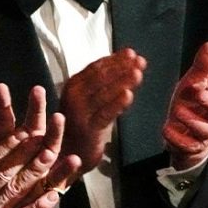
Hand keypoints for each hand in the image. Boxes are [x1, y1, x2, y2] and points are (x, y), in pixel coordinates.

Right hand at [60, 49, 145, 171]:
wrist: (69, 153)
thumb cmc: (82, 123)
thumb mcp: (88, 100)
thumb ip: (103, 84)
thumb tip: (128, 65)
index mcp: (74, 85)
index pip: (95, 67)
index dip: (114, 59)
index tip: (131, 53)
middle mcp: (74, 96)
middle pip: (100, 78)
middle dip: (121, 67)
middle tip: (139, 61)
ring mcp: (80, 113)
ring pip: (104, 93)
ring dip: (122, 82)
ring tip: (138, 73)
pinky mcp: (88, 129)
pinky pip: (105, 114)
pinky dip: (117, 103)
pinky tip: (129, 95)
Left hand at [162, 42, 207, 169]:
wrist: (183, 132)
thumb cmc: (193, 102)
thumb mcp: (195, 82)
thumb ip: (203, 66)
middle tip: (198, 93)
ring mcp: (206, 135)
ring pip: (205, 130)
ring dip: (192, 120)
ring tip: (177, 110)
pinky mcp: (192, 147)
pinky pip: (188, 145)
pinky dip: (177, 138)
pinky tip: (165, 130)